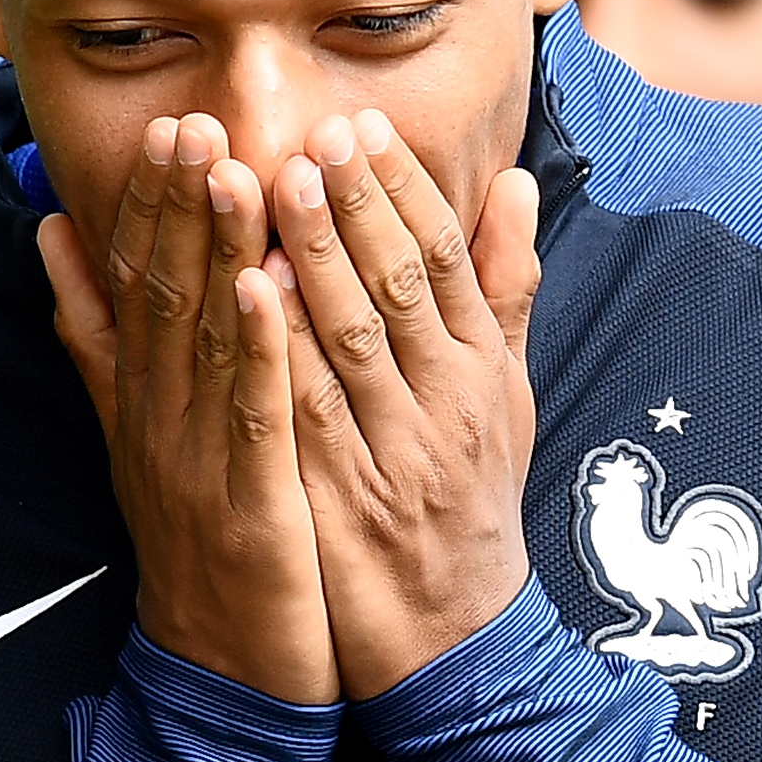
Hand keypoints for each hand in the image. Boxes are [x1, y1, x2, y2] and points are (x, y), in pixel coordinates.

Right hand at [34, 113, 338, 704]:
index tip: (168, 126)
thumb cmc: (201, 539)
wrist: (225, 666)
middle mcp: (159, 415)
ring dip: (212, 250)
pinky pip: (248, 411)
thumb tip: (52, 239)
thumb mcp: (139, 433)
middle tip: (190, 121)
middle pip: (162, 292)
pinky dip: (252, 345)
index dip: (148, 203)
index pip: (137, 280)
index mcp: (142, 395)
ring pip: (200, 337)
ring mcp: (197, 456)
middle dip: (176, 203)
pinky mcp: (246, 499)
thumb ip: (98, 338)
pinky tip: (263, 286)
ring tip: (225, 169)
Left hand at [268, 107, 542, 695]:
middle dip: (357, 204)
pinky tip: (246, 299)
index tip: (362, 127)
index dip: (404, 189)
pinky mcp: (349, 500)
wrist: (456, 635)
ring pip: (355, 340)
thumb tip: (516, 183)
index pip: (448, 258)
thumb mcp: (505, 394)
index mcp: (482, 369)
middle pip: (404, 285)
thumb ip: (504, 288)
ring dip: (314, 259)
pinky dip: (280, 353)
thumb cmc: (471, 502)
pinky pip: (310, 415)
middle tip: (315, 133)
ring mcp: (400, 452)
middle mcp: (449, 403)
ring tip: (273, 187)